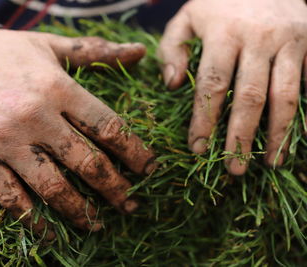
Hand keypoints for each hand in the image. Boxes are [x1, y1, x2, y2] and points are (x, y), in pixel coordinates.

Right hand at [0, 29, 155, 236]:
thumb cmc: (2, 53)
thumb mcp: (50, 45)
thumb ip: (95, 51)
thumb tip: (138, 51)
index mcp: (58, 88)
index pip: (108, 127)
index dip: (134, 152)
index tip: (149, 169)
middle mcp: (36, 117)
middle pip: (86, 162)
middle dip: (114, 188)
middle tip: (131, 203)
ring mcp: (6, 141)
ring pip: (52, 186)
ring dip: (80, 210)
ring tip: (98, 223)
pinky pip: (10, 197)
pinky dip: (32, 219)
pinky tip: (50, 231)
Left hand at [158, 0, 306, 174]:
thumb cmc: (221, 3)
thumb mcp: (188, 17)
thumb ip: (172, 48)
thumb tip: (173, 85)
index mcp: (224, 32)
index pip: (212, 85)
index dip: (204, 120)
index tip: (198, 149)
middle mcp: (260, 37)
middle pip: (250, 96)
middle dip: (241, 136)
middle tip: (233, 169)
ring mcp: (290, 40)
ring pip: (286, 96)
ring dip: (278, 134)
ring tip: (270, 163)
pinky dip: (305, 114)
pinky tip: (297, 139)